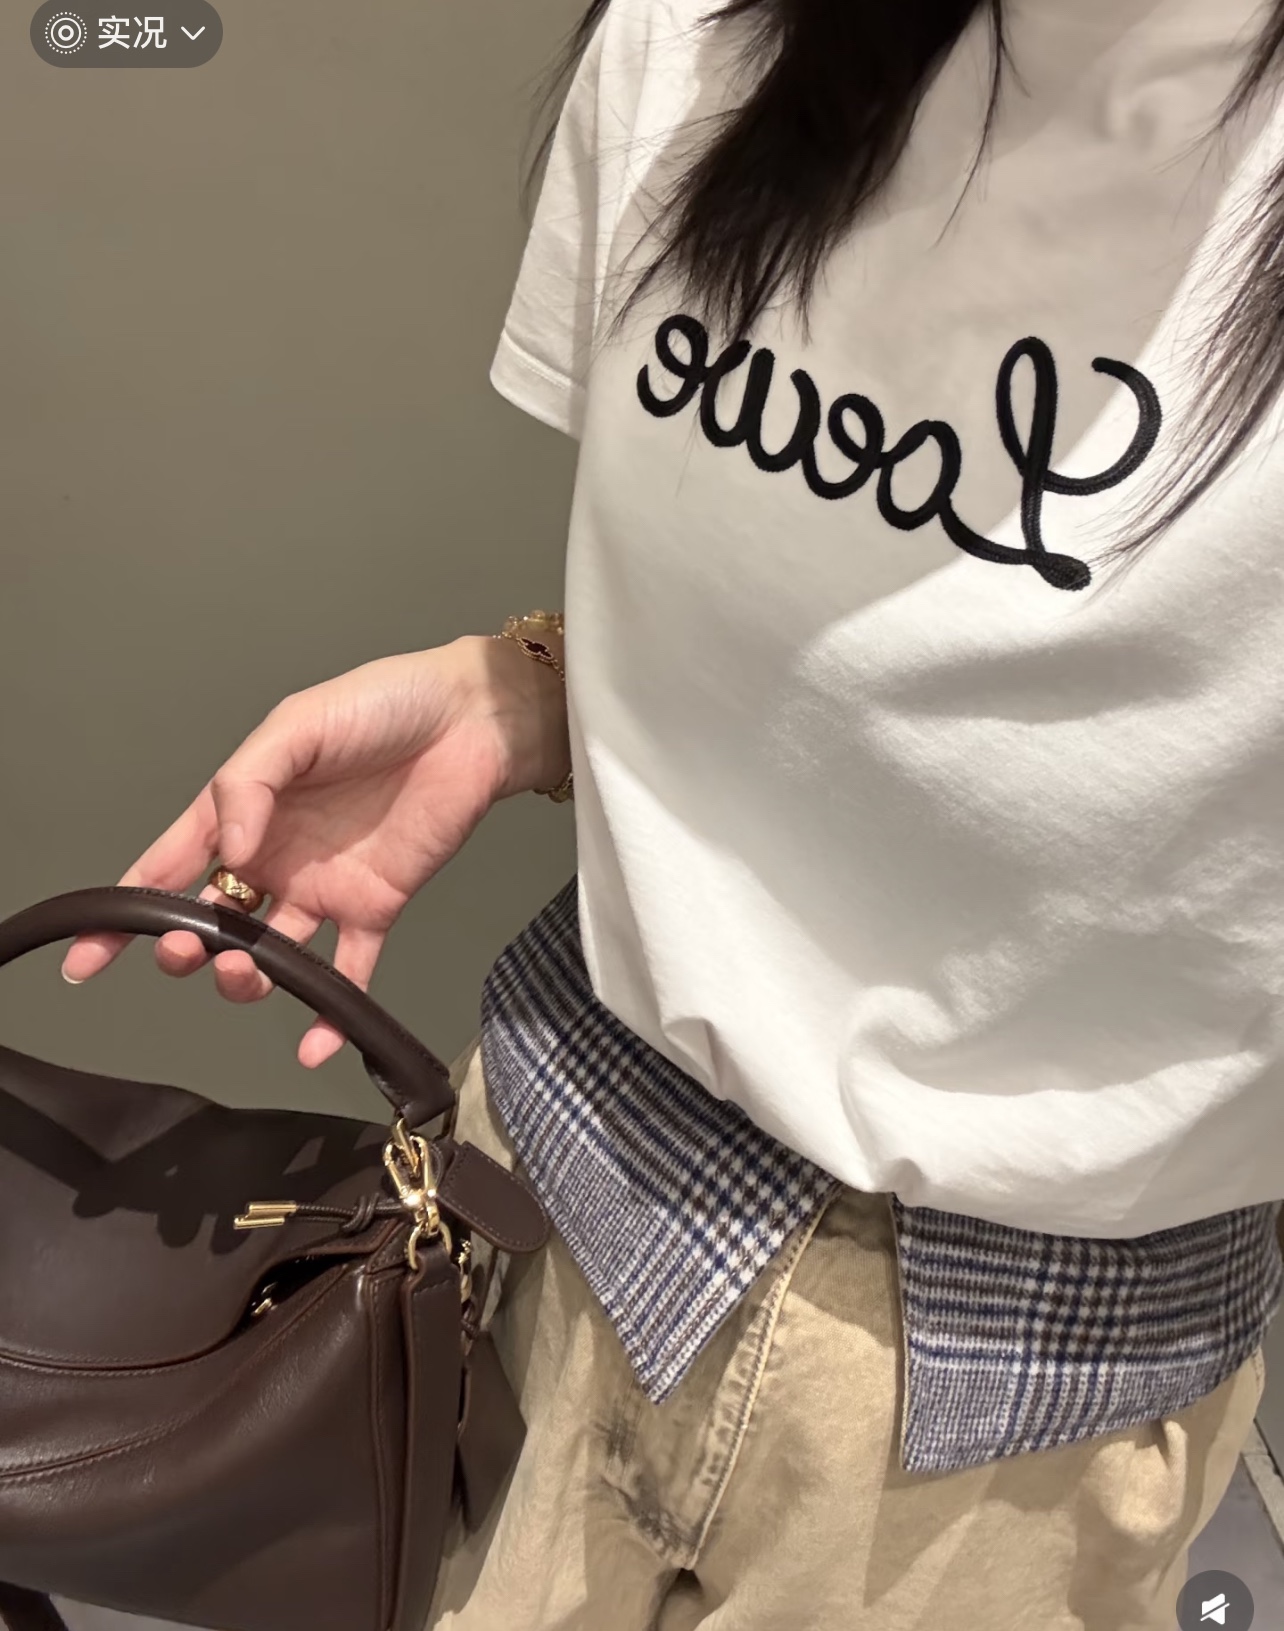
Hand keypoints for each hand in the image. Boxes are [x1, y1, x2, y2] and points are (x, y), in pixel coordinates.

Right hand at [59, 634, 570, 1066]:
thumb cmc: (382, 705)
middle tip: (187, 955)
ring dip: (247, 977)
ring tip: (244, 975)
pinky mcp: (376, 906)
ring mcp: (323, 886)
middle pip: (214, 918)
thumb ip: (250, 782)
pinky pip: (348, 970)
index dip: (128, 910)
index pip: (168, 863)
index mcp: (245, 809)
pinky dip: (330, 1012)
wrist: (471, 721)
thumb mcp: (298, 726)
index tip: (90, 955)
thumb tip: (229, 852)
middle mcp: (275, 855)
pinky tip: (312, 1045)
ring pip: (270, 951)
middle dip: (188, 946)